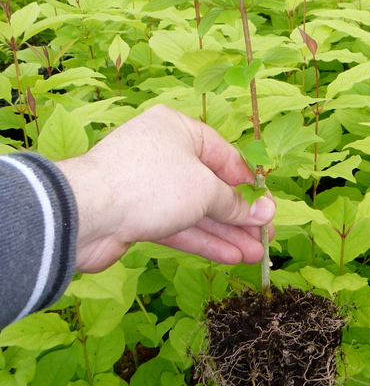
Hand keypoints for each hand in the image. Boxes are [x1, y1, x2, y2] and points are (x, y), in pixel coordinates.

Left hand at [58, 105, 274, 272]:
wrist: (85, 214)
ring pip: (196, 210)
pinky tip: (229, 256)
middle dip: (240, 215)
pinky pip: (178, 225)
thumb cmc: (149, 184)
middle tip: (264, 238)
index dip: (250, 185)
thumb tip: (263, 214)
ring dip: (226, 233)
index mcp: (178, 129)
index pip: (225, 156)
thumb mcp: (204, 189)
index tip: (268, 210)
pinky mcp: (138, 215)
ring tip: (253, 255)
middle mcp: (163, 153)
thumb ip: (235, 203)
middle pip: (211, 186)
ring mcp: (149, 186)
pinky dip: (203, 240)